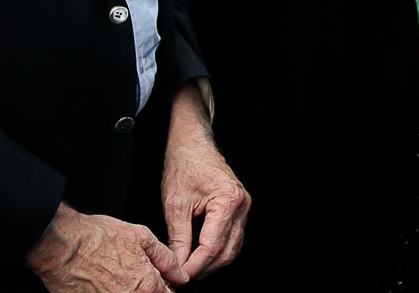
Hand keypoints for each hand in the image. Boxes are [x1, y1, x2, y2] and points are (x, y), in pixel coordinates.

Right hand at [24, 204, 185, 291]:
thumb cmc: (97, 237)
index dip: (166, 288)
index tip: (161, 281)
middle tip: (136, 276)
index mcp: (146, 285)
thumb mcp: (141, 237)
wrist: (62, 246)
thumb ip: (166, 259)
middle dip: (149, 290)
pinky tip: (105, 282)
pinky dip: (111, 292)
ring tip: (118, 277)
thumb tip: (181, 275)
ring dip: (131, 291)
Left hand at [161, 86, 249, 279]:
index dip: (194, 265)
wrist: (192, 143)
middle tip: (182, 276)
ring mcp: (243, 206)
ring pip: (232, 248)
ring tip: (189, 268)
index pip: (212, 246)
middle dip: (204, 268)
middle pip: (227, 251)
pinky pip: (232, 237)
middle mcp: (241, 204)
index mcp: (228, 200)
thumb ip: (178, 238)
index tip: (179, 276)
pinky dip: (217, 250)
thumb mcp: (175, 204)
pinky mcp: (239, 208)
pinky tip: (200, 254)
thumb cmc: (183, 165)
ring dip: (212, 262)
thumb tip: (178, 265)